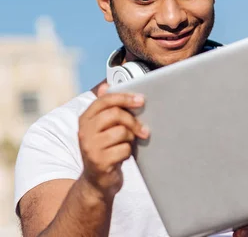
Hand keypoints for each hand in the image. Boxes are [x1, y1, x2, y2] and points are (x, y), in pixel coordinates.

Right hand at [78, 83, 148, 200]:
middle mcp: (84, 132)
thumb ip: (107, 109)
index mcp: (85, 119)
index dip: (124, 98)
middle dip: (133, 121)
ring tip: (127, 145)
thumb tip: (105, 85)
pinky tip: (123, 157)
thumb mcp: (103, 128)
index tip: (141, 100)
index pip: (104, 100)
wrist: (97, 182)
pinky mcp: (99, 162)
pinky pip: (124, 149)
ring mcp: (90, 147)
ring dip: (130, 139)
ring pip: (122, 132)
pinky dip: (128, 153)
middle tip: (144, 130)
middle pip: (115, 114)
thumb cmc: (106, 149)